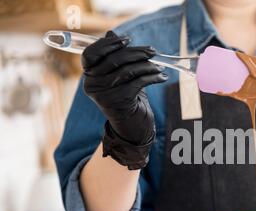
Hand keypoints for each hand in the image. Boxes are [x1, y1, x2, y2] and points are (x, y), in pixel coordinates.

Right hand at [82, 30, 167, 168]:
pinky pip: (137, 82)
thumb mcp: (120, 76)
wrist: (132, 127)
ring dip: (147, 66)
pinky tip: (162, 77)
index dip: (108, 44)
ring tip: (159, 66)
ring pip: (128, 70)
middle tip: (152, 51)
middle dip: (136, 52)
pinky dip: (152, 77)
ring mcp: (103, 94)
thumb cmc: (127, 98)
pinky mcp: (117, 101)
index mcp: (88, 76)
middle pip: (114, 59)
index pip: (91, 53)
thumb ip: (114, 57)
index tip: (128, 39)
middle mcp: (91, 85)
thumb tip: (111, 33)